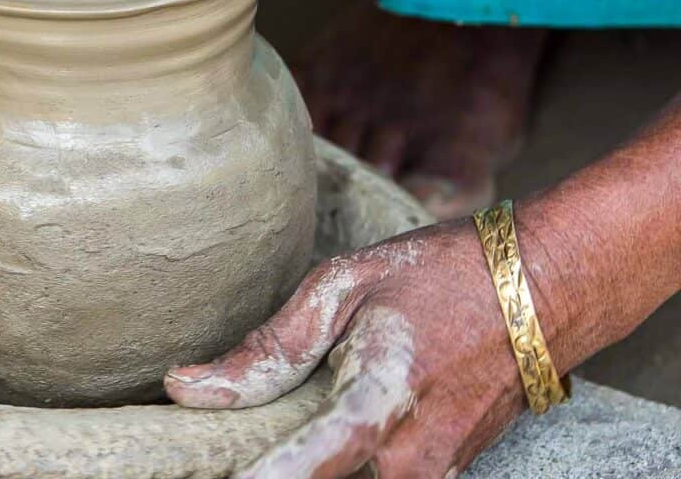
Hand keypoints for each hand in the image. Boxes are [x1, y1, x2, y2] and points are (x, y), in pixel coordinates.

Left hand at [165, 218, 565, 478]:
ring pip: (342, 478)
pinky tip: (333, 410)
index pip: (302, 469)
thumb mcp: (346, 285)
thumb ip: (271, 347)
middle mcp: (410, 459)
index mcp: (380, 401)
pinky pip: (373, 474)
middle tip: (220, 437)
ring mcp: (432, 474)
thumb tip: (188, 389)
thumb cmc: (442, 275)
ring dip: (310, 457)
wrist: (545, 289)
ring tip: (296, 404)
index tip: (198, 476)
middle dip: (269, 458)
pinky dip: (340, 456)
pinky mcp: (442, 475)